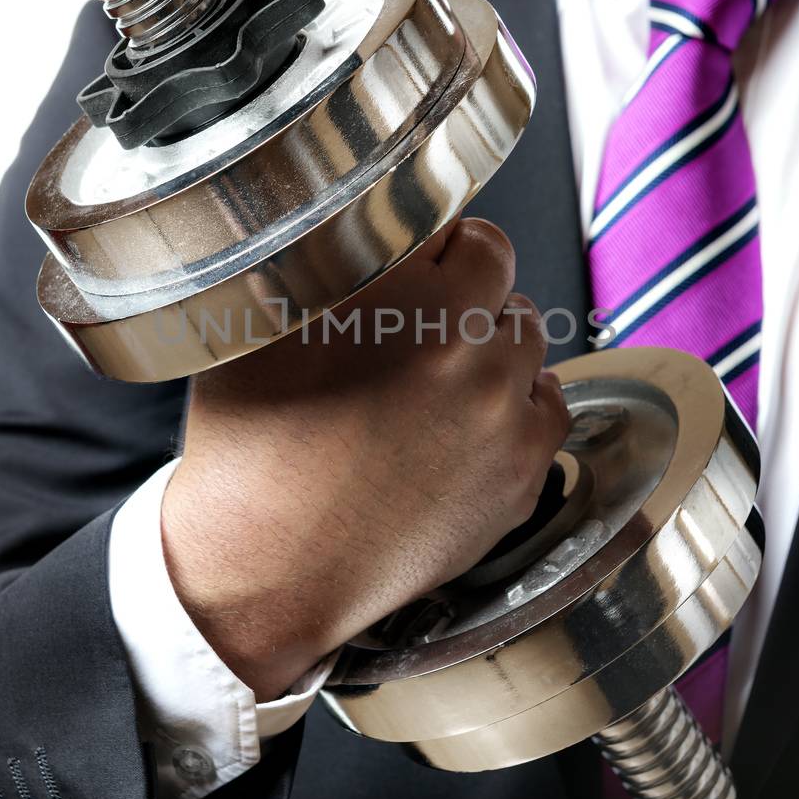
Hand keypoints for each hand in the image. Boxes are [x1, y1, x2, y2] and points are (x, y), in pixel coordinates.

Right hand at [160, 218, 570, 698]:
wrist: (263, 568)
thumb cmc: (249, 448)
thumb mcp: (264, 325)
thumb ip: (330, 264)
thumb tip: (366, 230)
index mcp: (406, 295)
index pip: (472, 237)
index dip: (444, 251)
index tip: (424, 270)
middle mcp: (465, 346)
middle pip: (504, 288)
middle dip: (469, 300)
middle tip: (420, 335)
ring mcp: (500, 413)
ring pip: (528, 346)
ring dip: (493, 351)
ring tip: (438, 385)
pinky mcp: (519, 474)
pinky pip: (549, 409)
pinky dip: (518, 407)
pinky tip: (471, 423)